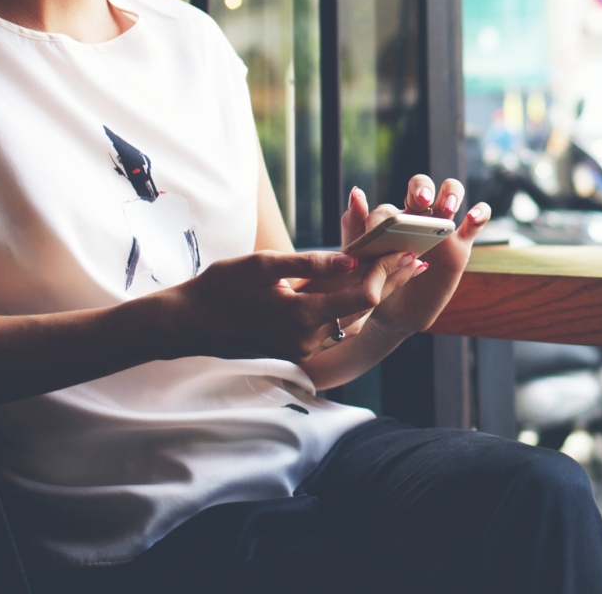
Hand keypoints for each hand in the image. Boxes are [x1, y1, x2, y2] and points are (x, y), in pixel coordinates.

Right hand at [155, 249, 414, 360]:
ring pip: (347, 318)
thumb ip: (308, 263)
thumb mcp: (262, 265)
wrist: (186, 324)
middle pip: (361, 309)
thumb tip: (350, 259)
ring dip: (370, 293)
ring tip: (396, 266)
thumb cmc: (220, 288)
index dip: (386, 273)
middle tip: (415, 257)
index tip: (404, 252)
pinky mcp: (294, 349)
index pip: (360, 296)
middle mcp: (307, 339)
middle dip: (389, 281)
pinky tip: (359, 284)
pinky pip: (329, 325)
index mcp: (302, 316)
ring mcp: (301, 348)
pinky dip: (347, 304)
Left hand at [337, 175, 490, 337]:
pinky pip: (476, 222)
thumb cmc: (374, 285)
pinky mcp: (461, 246)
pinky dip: (480, 213)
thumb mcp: (359, 262)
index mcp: (389, 220)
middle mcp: (416, 217)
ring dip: (450, 193)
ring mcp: (440, 229)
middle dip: (422, 188)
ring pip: (451, 193)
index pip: (388, 208)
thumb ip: (356, 228)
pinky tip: (472, 217)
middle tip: (421, 201)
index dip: (385, 216)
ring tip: (448, 207)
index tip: (380, 229)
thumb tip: (356, 192)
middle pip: (422, 186)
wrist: (394, 316)